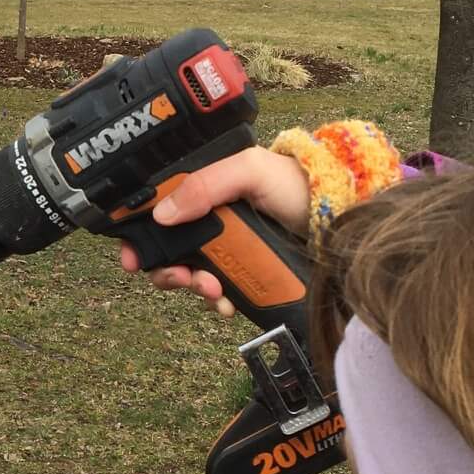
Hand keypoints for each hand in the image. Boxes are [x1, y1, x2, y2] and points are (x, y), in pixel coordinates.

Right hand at [119, 148, 310, 316]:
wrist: (340, 221)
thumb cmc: (297, 185)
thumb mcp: (250, 170)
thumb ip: (207, 185)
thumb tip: (164, 214)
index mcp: (203, 189)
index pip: (157, 212)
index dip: (138, 235)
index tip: (133, 257)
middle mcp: (209, 220)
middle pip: (166, 251)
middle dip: (168, 270)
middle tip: (182, 277)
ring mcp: (225, 250)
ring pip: (188, 276)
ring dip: (192, 287)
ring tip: (212, 290)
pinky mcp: (242, 274)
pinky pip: (214, 294)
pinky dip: (215, 302)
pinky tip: (227, 302)